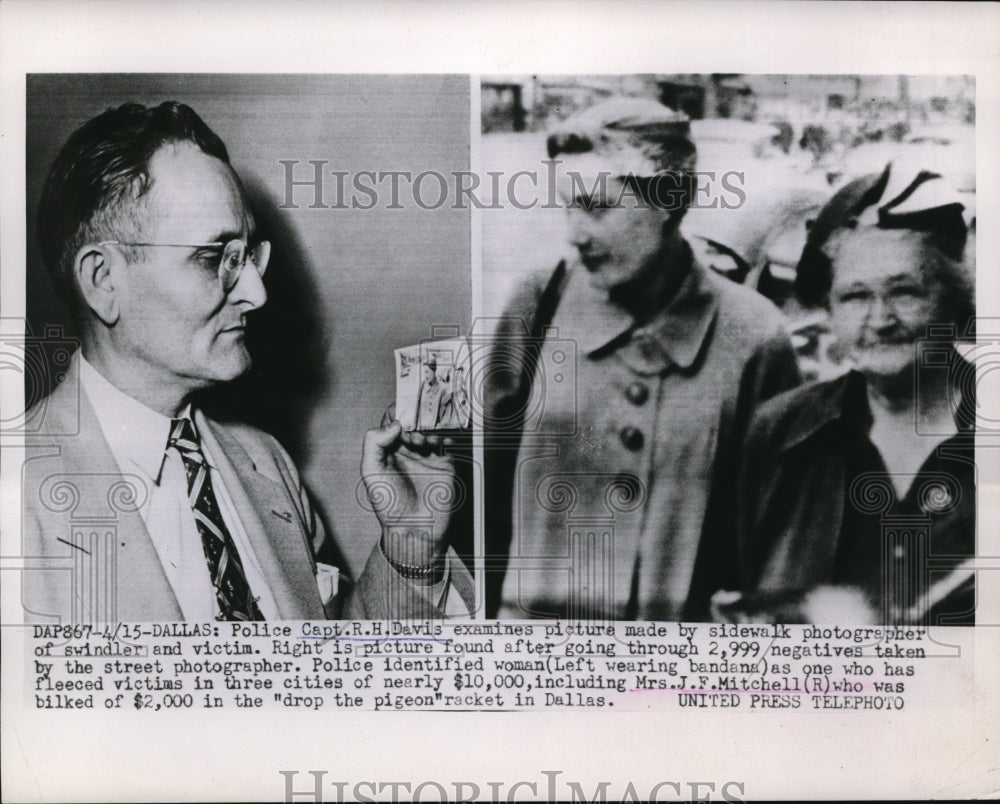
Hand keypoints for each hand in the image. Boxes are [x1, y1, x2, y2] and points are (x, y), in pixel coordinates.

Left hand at [360, 419, 458, 566]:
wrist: (415, 528)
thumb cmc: (390, 505)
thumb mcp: (371, 471)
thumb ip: (374, 442)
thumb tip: (395, 423)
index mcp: (387, 451)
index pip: (391, 422)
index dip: (397, 413)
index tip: (404, 408)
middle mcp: (406, 451)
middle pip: (414, 422)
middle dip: (416, 420)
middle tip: (416, 429)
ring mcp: (426, 456)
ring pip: (431, 429)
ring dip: (430, 429)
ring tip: (425, 442)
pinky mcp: (444, 464)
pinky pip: (448, 443)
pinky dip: (448, 437)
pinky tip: (443, 442)